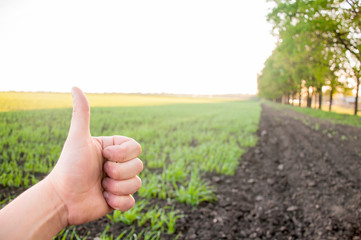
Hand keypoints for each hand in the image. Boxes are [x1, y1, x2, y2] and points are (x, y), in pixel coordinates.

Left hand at [46, 87, 142, 224]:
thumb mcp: (78, 138)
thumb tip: (74, 86)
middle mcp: (118, 164)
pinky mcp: (119, 200)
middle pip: (139, 165)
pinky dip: (119, 202)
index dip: (123, 153)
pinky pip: (132, 201)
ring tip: (100, 187)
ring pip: (137, 183)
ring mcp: (120, 182)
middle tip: (100, 174)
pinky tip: (104, 200)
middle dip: (118, 172)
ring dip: (116, 187)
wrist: (62, 199)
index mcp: (113, 149)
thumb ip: (81, 113)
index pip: (136, 147)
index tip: (104, 155)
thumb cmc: (69, 167)